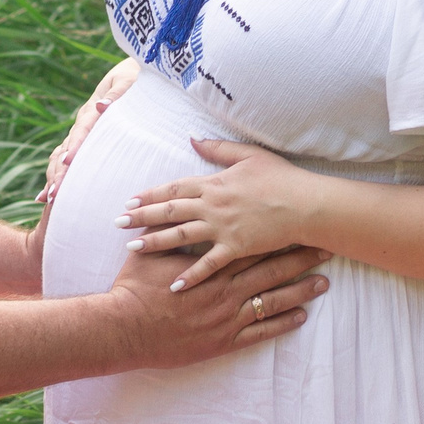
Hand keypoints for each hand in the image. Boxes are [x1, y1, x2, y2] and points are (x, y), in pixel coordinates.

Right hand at [37, 58, 140, 205]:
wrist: (132, 77)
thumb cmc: (136, 80)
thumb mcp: (130, 81)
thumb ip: (118, 94)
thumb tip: (101, 106)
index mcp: (93, 109)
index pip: (82, 130)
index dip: (74, 146)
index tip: (67, 163)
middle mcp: (82, 124)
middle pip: (65, 149)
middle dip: (58, 171)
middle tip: (55, 193)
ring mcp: (79, 134)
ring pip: (59, 157)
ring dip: (53, 177)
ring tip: (49, 199)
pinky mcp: (82, 143)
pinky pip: (63, 161)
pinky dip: (54, 177)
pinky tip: (45, 197)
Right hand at [107, 241, 329, 365]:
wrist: (125, 329)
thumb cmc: (134, 290)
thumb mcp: (148, 253)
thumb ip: (164, 232)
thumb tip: (167, 210)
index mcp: (210, 265)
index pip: (252, 245)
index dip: (278, 235)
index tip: (299, 225)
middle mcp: (225, 289)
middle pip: (271, 269)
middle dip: (300, 258)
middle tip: (325, 249)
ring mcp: (227, 316)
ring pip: (273, 299)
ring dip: (300, 290)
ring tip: (324, 283)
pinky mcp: (224, 340)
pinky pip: (261, 331)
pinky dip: (282, 323)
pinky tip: (301, 316)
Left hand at [118, 138, 323, 290]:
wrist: (306, 204)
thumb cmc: (281, 178)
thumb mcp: (249, 155)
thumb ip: (218, 149)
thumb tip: (192, 139)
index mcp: (214, 183)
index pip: (174, 188)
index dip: (150, 195)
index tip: (130, 200)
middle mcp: (213, 205)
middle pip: (169, 211)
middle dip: (141, 217)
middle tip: (117, 222)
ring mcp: (223, 228)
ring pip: (181, 236)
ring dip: (155, 242)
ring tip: (132, 247)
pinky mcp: (236, 248)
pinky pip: (208, 264)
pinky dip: (191, 275)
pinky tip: (174, 284)